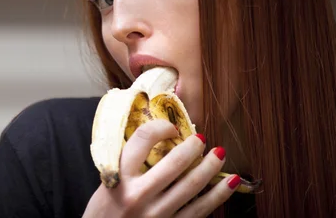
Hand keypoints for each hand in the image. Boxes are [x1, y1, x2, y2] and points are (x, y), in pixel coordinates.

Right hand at [83, 119, 238, 216]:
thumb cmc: (105, 208)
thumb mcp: (108, 180)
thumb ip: (129, 160)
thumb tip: (158, 133)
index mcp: (119, 176)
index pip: (143, 139)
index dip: (161, 127)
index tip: (171, 127)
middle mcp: (138, 195)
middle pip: (174, 163)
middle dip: (194, 147)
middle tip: (202, 139)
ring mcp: (156, 215)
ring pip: (192, 186)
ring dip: (211, 167)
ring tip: (220, 154)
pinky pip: (201, 210)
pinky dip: (219, 194)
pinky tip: (230, 182)